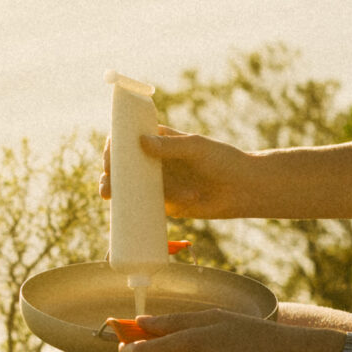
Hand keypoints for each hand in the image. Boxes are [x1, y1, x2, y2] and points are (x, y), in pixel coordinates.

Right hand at [100, 126, 255, 218]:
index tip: (111, 157)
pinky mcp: (165, 203)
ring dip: (115, 190)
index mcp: (162, 139)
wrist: (243, 189)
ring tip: (109, 194)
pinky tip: (121, 212)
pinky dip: (131, 209)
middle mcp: (156, 160)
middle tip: (108, 182)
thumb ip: (171, 146)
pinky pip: (143, 206)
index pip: (129, 139)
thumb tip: (140, 142)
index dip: (115, 147)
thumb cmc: (224, 161)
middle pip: (124, 164)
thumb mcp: (197, 149)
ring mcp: (159, 182)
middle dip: (110, 172)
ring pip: (129, 186)